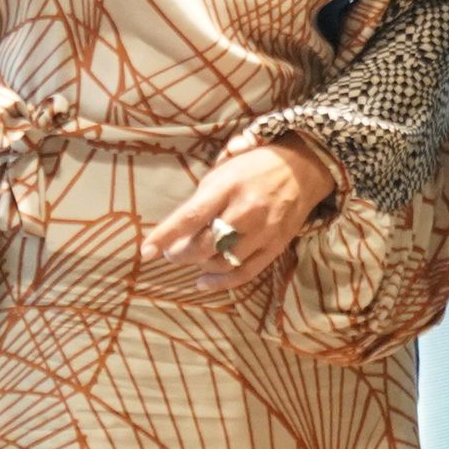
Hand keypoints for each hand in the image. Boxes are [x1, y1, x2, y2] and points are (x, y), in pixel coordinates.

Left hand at [136, 137, 335, 302]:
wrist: (303, 168)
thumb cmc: (254, 166)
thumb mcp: (225, 168)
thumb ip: (203, 196)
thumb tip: (178, 227)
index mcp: (228, 186)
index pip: (191, 216)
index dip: (165, 235)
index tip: (146, 251)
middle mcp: (246, 210)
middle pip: (204, 245)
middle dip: (180, 253)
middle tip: (171, 252)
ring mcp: (263, 230)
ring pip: (222, 261)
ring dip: (199, 265)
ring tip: (190, 260)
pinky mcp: (275, 246)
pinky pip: (245, 272)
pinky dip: (221, 282)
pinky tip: (203, 282)